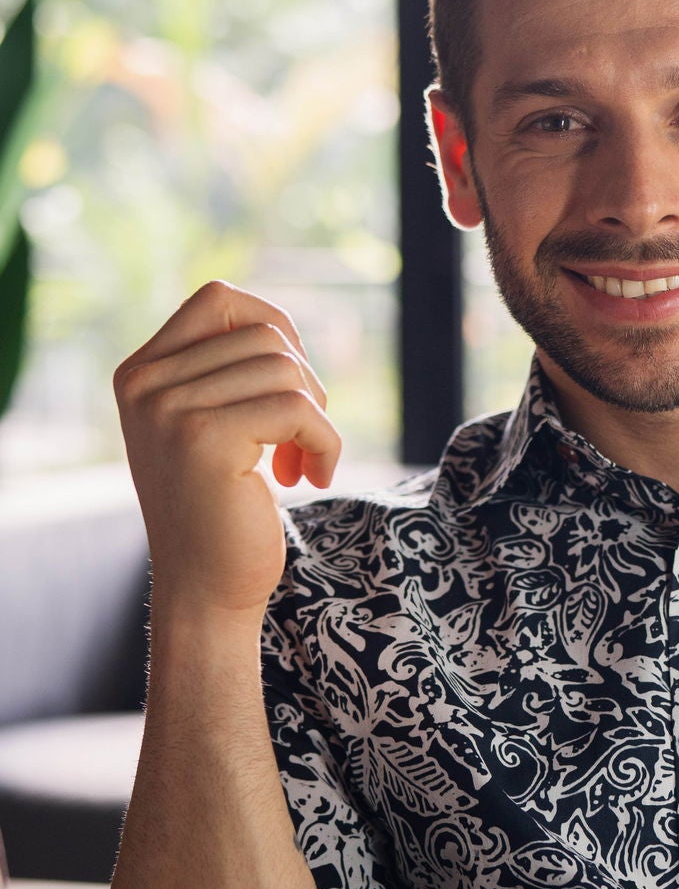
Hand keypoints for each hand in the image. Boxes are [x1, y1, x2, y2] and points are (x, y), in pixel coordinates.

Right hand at [115, 279, 340, 618]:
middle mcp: (146, 383)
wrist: (207, 589)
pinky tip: (313, 479)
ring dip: (317, 419)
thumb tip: (283, 329)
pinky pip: (299, 410)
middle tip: (303, 442)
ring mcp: (170, 408)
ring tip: (304, 463)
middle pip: (266, 335)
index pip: (221, 299)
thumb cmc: (225, 511)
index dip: (275, 327)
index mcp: (142, 372)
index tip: (293, 385)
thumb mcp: (215, 429)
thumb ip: (228, 375)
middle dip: (306, 385)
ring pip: (287, 369)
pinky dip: (326, 444)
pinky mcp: (206, 438)